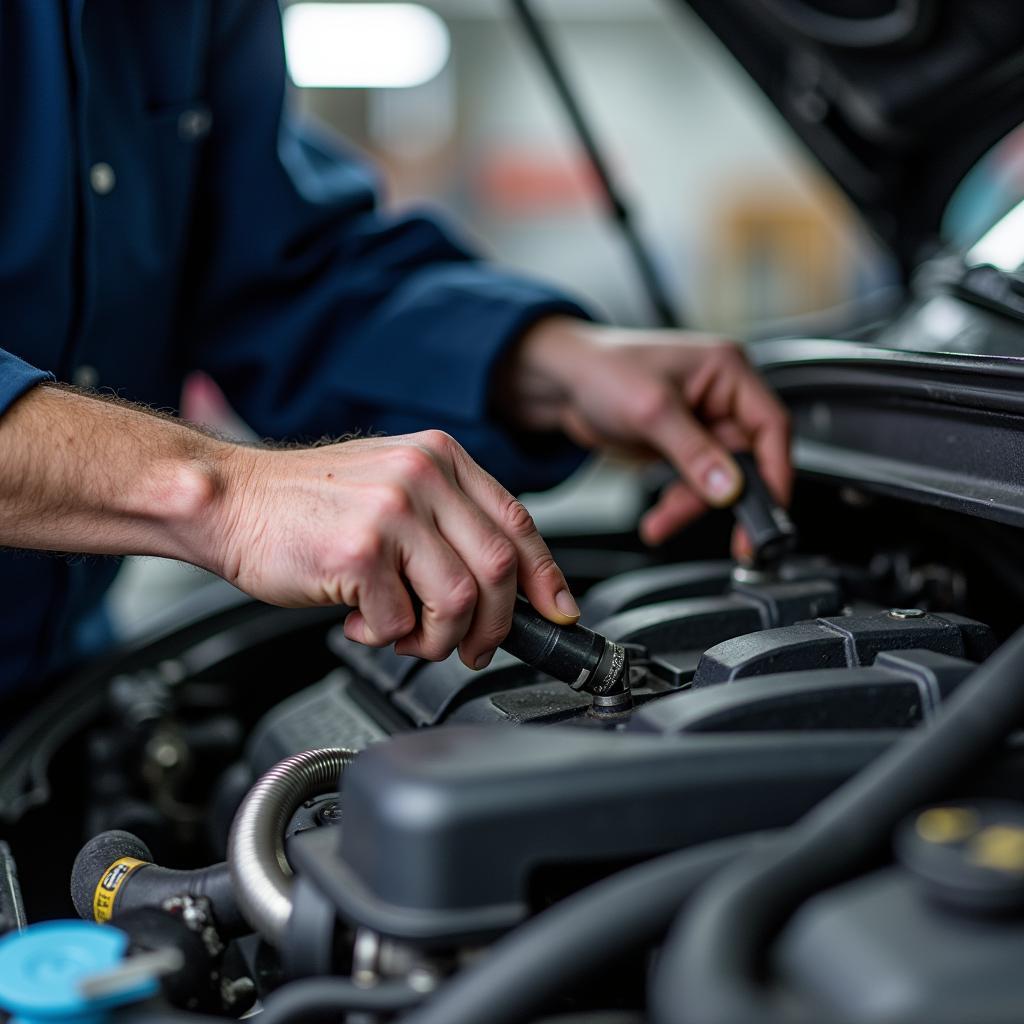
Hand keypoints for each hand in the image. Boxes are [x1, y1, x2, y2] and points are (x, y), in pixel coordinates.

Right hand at [212, 430, 578, 668]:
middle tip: (472, 647)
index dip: (545, 577)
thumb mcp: (391, 486)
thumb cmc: (305, 504)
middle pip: (500, 570)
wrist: (230, 499)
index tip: (556, 612)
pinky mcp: (361, 551)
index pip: (518, 522)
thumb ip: (446, 522)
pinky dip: (384, 637)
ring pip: (461, 602)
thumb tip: (502, 584)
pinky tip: (358, 619)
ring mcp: (393, 511)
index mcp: (440, 458)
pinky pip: (401, 622)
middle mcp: (424, 476)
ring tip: (403, 631)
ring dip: (437, 638)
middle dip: (495, 626)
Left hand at [499, 318, 791, 554]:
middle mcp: (722, 395)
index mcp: (728, 370)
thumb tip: (728, 489)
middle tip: (733, 541)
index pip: (773, 426)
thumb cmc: (601, 370)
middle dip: (726, 499)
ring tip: (662, 523)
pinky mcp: (685, 443)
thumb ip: (693, 452)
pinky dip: (680, 503)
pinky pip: (696, 482)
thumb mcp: (651, 412)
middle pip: (749, 459)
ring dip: (694, 506)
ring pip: (721, 478)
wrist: (561, 382)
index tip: (766, 512)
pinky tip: (660, 518)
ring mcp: (704, 421)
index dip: (775, 472)